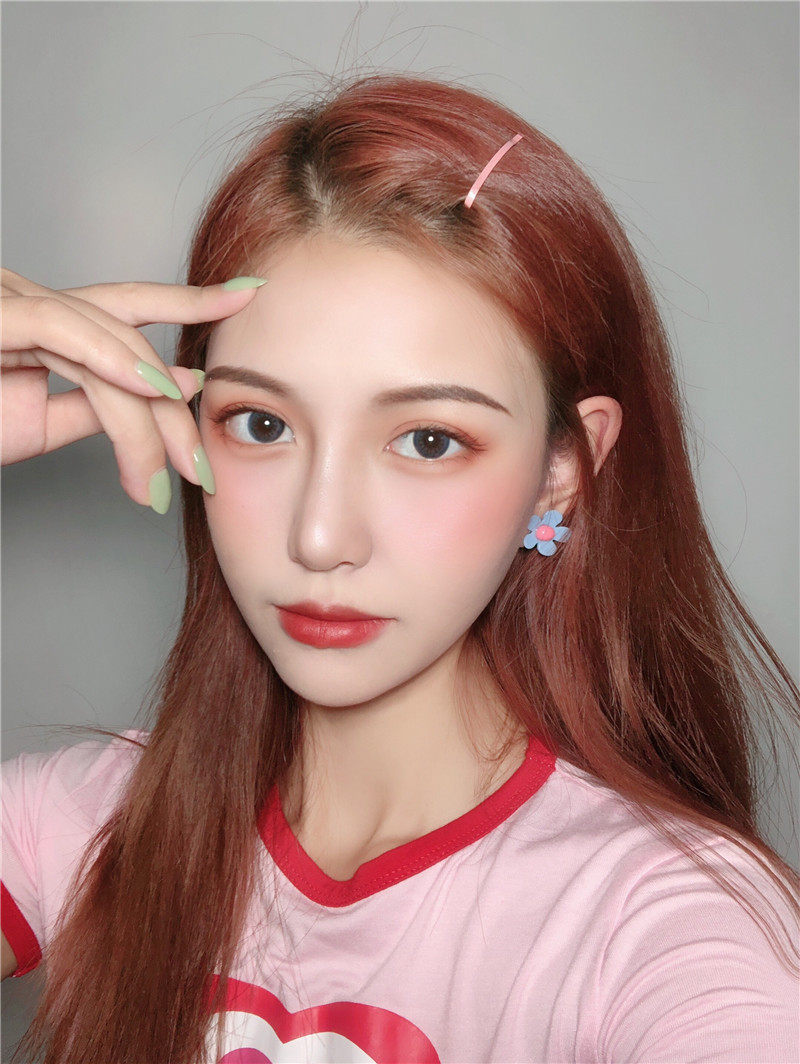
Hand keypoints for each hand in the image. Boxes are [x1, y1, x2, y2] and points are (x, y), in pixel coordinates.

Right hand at [1, 268, 261, 510]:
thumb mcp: (37, 423)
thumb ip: (93, 405)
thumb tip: (159, 393)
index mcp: (41, 320)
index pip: (126, 306)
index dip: (186, 300)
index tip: (246, 296)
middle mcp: (27, 298)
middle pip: (127, 335)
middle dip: (176, 405)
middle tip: (203, 468)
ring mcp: (8, 300)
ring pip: (105, 343)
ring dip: (151, 413)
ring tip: (176, 468)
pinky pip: (59, 326)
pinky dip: (109, 358)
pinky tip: (148, 389)